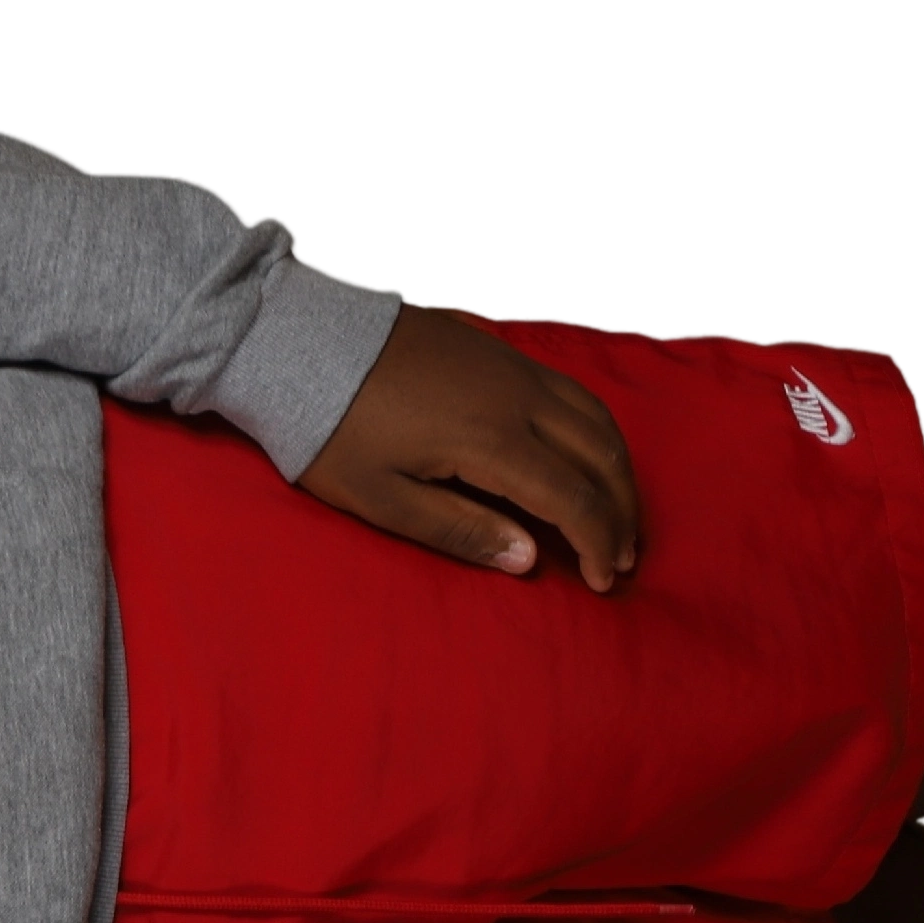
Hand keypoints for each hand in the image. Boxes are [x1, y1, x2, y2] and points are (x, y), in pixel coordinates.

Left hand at [296, 301, 642, 592]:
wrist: (299, 339)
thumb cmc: (330, 428)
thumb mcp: (379, 497)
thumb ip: (458, 529)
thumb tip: (528, 559)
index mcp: (491, 440)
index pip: (573, 500)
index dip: (598, 544)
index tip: (603, 583)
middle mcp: (519, 398)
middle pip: (600, 459)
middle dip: (621, 513)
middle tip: (624, 558)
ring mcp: (514, 368)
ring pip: (596, 420)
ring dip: (617, 471)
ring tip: (618, 515)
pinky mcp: (502, 351)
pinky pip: (574, 393)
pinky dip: (597, 432)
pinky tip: (589, 456)